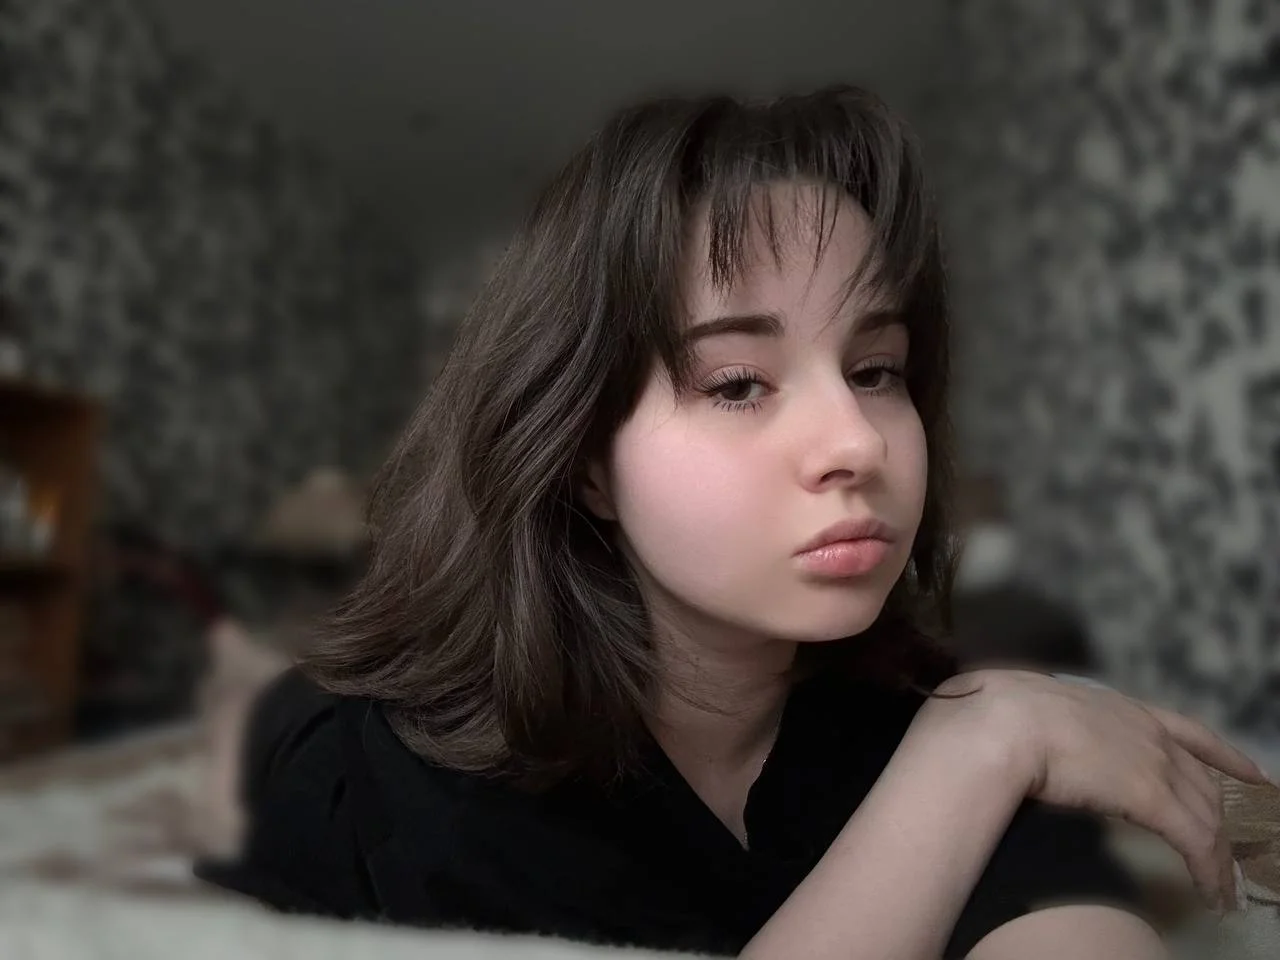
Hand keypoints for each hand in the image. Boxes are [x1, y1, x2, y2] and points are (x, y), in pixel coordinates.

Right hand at [918, 669, 1270, 913]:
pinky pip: (1196, 840)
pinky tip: (1211, 891)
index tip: (1251, 771)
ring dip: (1217, 852)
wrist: (997, 723)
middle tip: (1235, 845)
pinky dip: (1209, 869)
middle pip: (1201, 778)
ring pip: (1205, 812)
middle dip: (1223, 813)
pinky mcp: (1153, 797)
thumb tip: (1026, 738)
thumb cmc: (995, 713)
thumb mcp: (1028, 709)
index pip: (1185, 730)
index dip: (1221, 753)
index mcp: (1115, 706)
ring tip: (1221, 885)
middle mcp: (1144, 730)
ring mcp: (1152, 761)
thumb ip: (1043, 724)